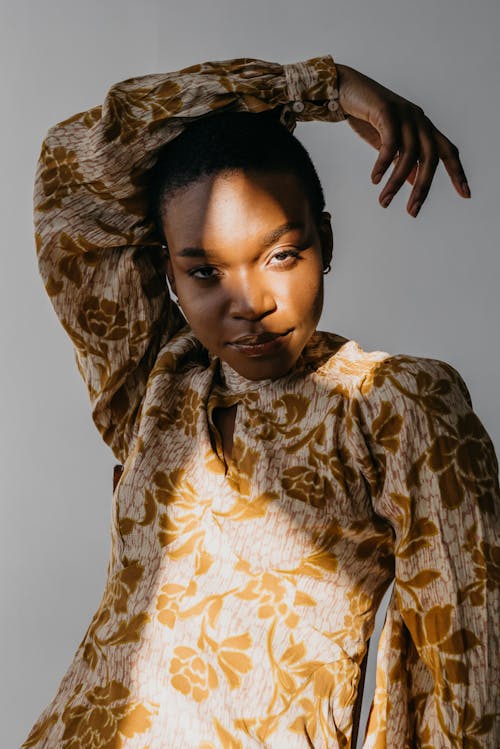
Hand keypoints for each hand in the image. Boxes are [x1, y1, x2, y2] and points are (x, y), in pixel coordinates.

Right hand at [336, 64, 469, 216]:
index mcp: (423, 128)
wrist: (345, 89)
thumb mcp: (389, 144)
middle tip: (412, 211)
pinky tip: (375, 178)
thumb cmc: (367, 118)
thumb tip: (417, 181)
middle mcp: (419, 120)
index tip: (466, 194)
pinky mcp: (387, 110)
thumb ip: (404, 160)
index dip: (457, 173)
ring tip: (384, 201)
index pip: (447, 151)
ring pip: (408, 154)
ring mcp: (404, 114)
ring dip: (396, 182)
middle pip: (430, 158)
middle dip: (423, 187)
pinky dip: (383, 163)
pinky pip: (390, 143)